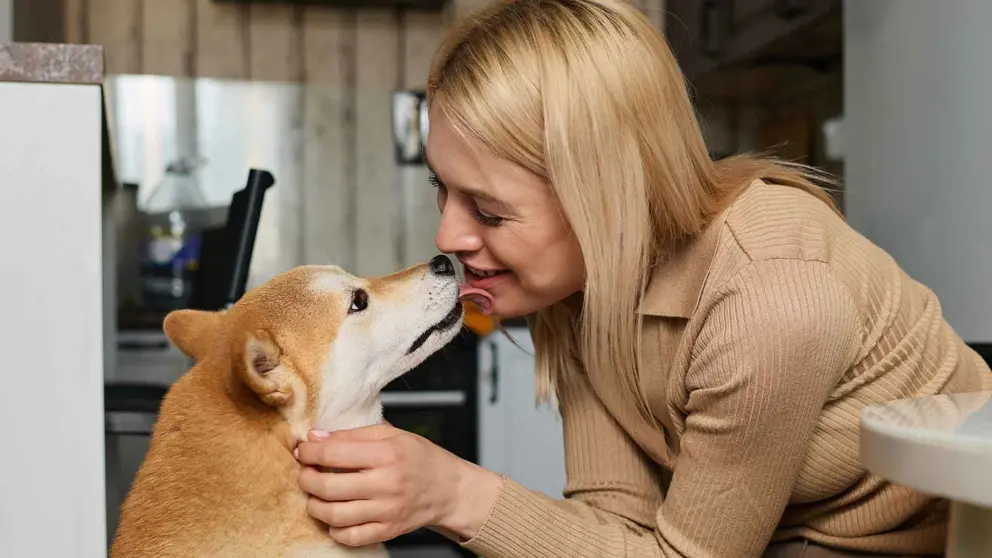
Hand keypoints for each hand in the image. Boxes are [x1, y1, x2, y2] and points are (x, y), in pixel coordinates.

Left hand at [295, 424, 501, 546]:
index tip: (302, 451)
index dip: (309, 452)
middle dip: (306, 479)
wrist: (449, 489)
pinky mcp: (388, 530)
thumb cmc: (420, 458)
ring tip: (315, 495)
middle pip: (328, 486)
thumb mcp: (392, 435)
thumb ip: (352, 435)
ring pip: (334, 514)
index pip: (334, 453)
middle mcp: (387, 483)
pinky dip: (333, 528)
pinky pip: (350, 536)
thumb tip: (316, 438)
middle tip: (305, 473)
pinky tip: (334, 516)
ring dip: (314, 505)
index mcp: (387, 454)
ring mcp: (387, 510)